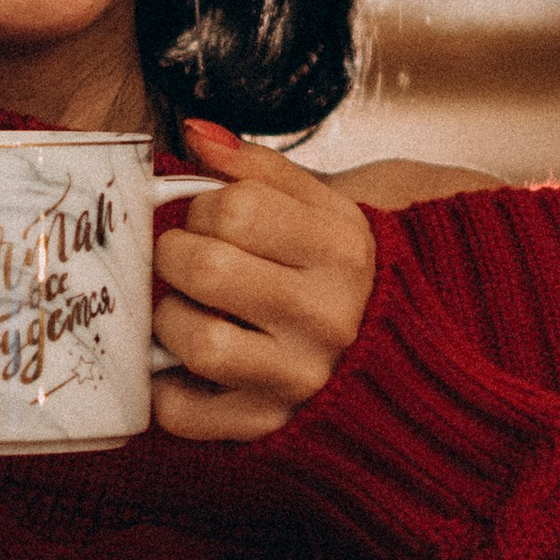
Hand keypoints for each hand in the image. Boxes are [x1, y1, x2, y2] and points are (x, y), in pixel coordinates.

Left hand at [151, 120, 376, 443]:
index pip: (234, 208)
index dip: (203, 207)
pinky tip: (184, 366)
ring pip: (195, 341)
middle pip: (205, 268)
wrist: (392, 360)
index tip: (211, 220)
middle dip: (176, 255)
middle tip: (188, 261)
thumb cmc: (338, 276)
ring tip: (189, 310)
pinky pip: (183, 413)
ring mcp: (298, 380)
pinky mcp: (266, 427)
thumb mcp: (322, 209)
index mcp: (341, 252)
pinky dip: (166, 389)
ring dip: (169, 319)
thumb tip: (195, 132)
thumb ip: (258, 168)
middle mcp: (326, 318)